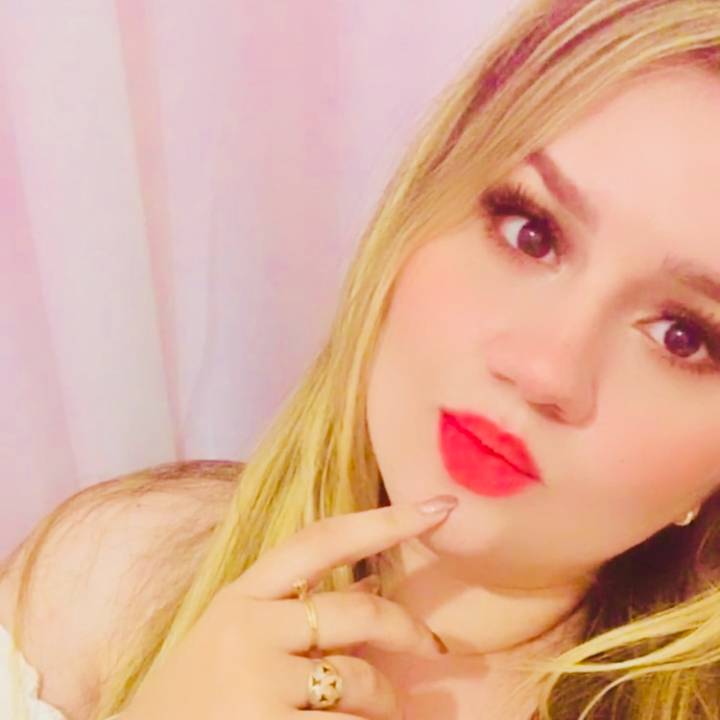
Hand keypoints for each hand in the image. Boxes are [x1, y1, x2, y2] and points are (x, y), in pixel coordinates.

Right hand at [120, 494, 456, 719]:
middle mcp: (249, 628)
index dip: (385, 520)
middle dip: (406, 629)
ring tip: (382, 712)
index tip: (441, 507)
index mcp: (243, 594)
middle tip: (432, 647)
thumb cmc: (200, 687)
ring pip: (359, 680)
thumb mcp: (237, 631)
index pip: (322, 539)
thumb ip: (294, 604)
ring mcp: (256, 681)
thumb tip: (374, 581)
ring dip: (384, 701)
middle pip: (358, 612)